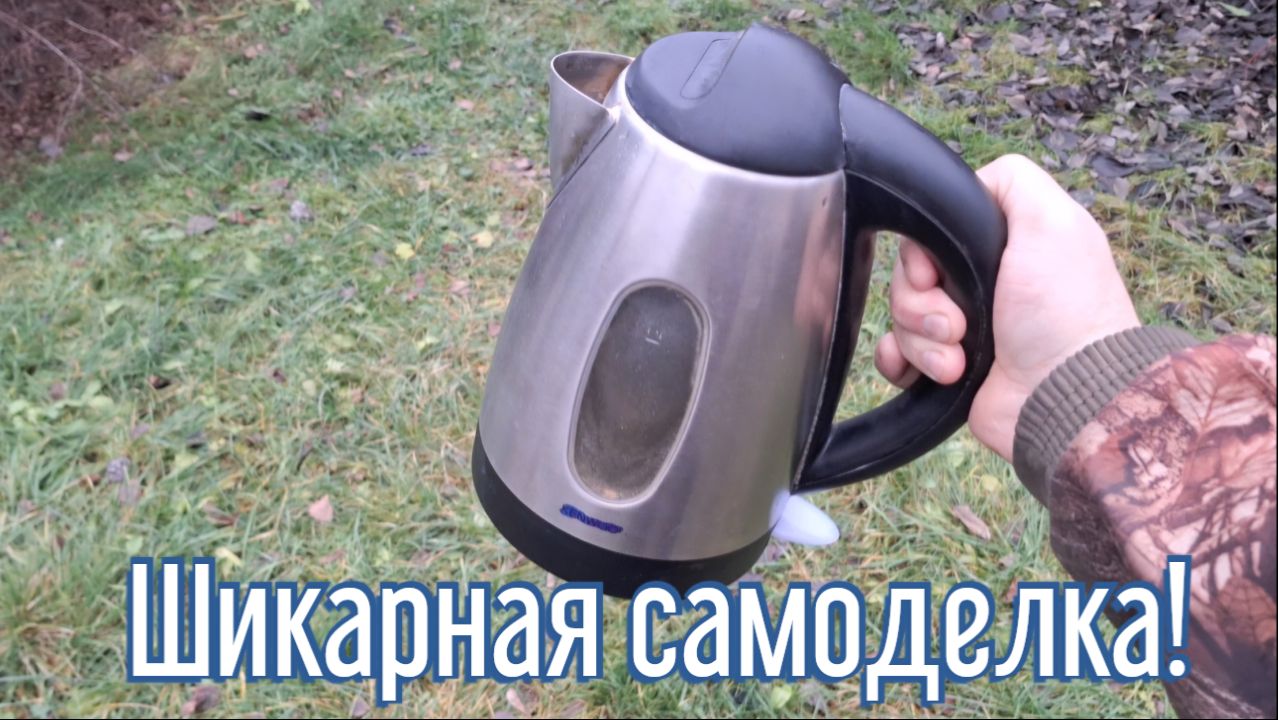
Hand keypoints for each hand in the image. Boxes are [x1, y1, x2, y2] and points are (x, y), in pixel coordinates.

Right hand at [874, 154, 1140, 460]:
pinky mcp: (947, 368)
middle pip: (909, 275)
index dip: (922, 251)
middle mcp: (981, 285)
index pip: (932, 232)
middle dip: (921, 302)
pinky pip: (897, 355)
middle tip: (958, 323)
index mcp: (1002, 247)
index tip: (936, 272)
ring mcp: (963, 328)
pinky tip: (928, 373)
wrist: (1065, 397)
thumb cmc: (1064, 314)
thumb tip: (968, 185)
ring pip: (900, 317)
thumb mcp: (1052, 222)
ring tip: (960, 360)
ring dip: (922, 339)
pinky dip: (903, 361)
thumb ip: (1013, 182)